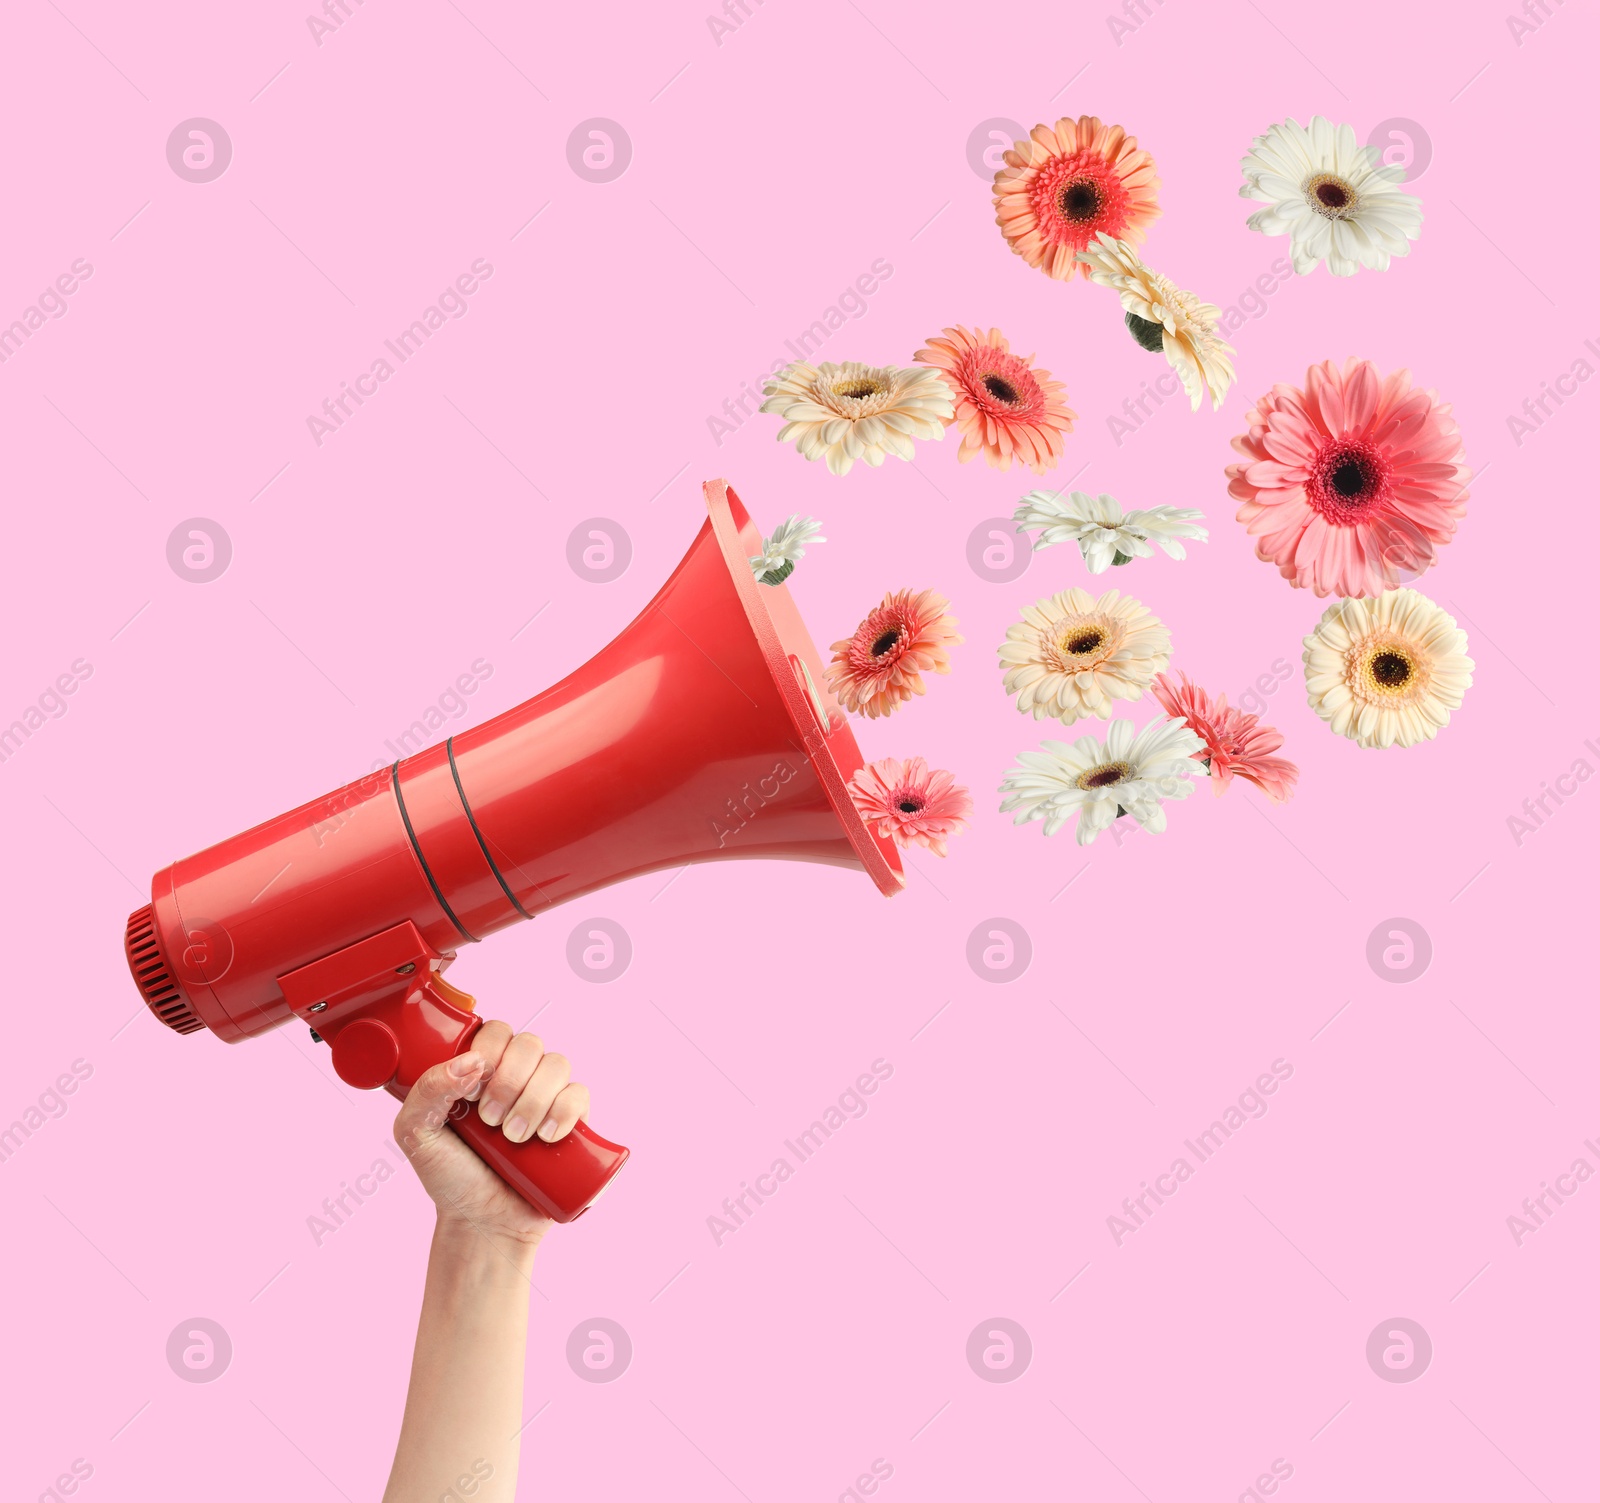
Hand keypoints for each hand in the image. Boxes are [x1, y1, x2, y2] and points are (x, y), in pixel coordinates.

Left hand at [392, 1022, 589, 1252]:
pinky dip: (564, 1111)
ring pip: (557, 1064)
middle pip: (529, 1043)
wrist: (483, 1223)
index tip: (471, 1093)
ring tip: (515, 1138)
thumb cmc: (449, 1177)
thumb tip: (471, 1062)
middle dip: (510, 1081)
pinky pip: (580, 1094)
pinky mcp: (571, 1120)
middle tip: (490, 1121)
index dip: (488, 1053)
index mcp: (481, 1069)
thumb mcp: (416, 1133)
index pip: (496, 1031)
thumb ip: (427, 1090)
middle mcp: (517, 1076)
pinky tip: (545, 1137)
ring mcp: (546, 1096)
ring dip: (534, 1099)